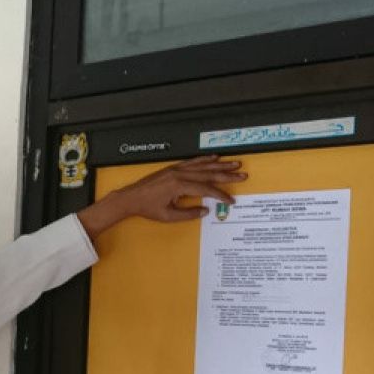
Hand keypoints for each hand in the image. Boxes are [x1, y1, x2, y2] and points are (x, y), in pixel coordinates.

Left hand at [111, 155, 245, 222]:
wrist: (131, 198)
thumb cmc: (147, 208)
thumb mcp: (168, 216)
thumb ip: (188, 214)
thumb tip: (205, 211)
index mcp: (179, 185)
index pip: (206, 190)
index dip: (220, 195)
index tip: (231, 200)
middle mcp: (179, 174)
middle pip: (208, 174)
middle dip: (227, 175)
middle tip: (242, 174)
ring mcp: (176, 169)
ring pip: (202, 165)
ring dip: (219, 165)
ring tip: (234, 163)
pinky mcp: (173, 169)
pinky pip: (192, 162)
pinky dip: (204, 160)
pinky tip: (214, 158)